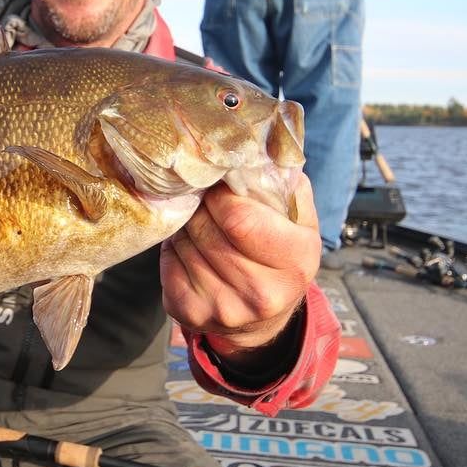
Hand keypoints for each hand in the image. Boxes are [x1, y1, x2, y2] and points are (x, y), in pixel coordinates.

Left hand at [159, 173, 320, 366]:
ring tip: (198, 221)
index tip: (220, 186)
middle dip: (201, 207)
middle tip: (203, 200)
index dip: (221, 195)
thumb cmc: (281, 253)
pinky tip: (188, 245)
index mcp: (296, 261)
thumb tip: (251, 148)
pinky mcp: (190, 315)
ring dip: (185, 226)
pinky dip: (173, 249)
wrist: (263, 318)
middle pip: (206, 230)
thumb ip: (281, 182)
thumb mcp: (298, 218)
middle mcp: (263, 293)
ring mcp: (224, 309)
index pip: (239, 218)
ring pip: (184, 244)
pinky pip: (167, 264)